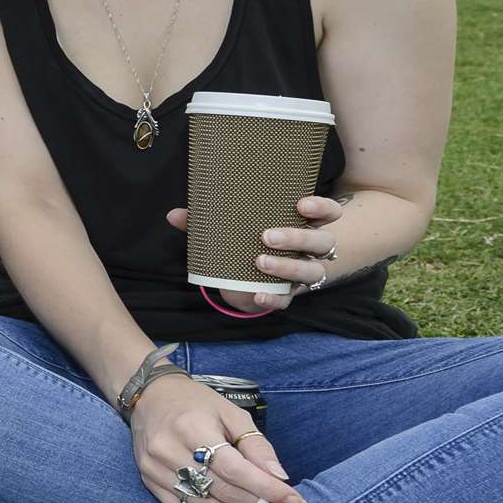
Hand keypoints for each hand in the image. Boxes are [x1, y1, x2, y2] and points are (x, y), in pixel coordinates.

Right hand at [129, 374, 314, 502]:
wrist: (150, 396)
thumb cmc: (196, 403)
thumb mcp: (231, 413)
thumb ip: (256, 445)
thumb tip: (280, 478)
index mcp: (191, 427)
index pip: (233, 469)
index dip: (266, 489)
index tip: (296, 501)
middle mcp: (168, 451)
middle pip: (223, 491)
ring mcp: (155, 470)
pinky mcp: (150, 482)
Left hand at [167, 195, 341, 312]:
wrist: (255, 276)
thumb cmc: (249, 240)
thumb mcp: (232, 227)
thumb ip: (206, 221)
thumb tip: (174, 215)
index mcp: (304, 223)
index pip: (328, 213)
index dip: (321, 207)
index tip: (301, 203)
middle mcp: (311, 248)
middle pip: (321, 241)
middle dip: (297, 237)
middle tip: (266, 235)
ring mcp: (304, 273)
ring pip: (313, 270)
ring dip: (289, 266)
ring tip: (260, 262)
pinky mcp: (290, 295)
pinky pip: (288, 299)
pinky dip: (273, 298)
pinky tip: (257, 295)